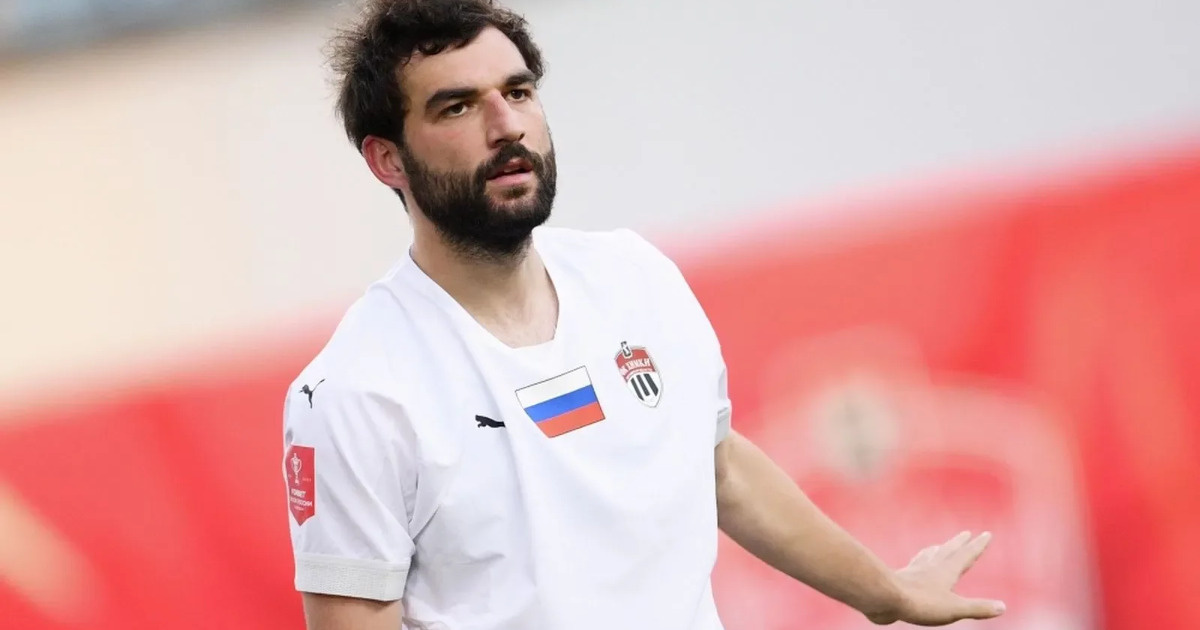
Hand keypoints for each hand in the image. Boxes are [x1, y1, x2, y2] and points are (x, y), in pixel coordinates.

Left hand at [867, 531, 1005, 625]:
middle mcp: (931, 567)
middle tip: (965, 533)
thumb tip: (1002, 607)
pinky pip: (913, 568)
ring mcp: (914, 572)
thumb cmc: (921, 603)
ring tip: (938, 546)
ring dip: (937, 551)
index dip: (977, 546)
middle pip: (947, 552)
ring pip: (929, 557)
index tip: (986, 534)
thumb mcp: (954, 609)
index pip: (966, 556)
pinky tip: (914, 566)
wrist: (884, 597)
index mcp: (946, 571)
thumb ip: (978, 608)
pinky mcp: (901, 580)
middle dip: (958, 543)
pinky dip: (918, 563)